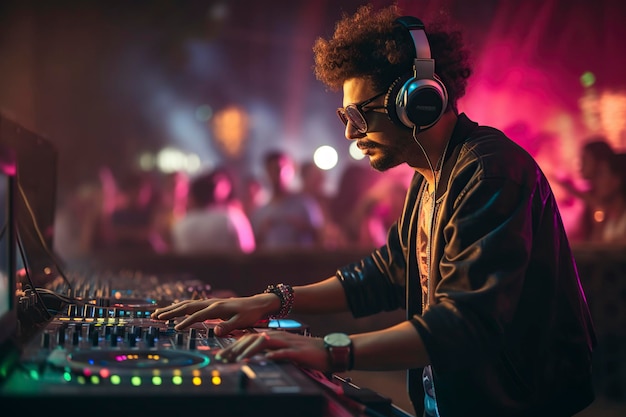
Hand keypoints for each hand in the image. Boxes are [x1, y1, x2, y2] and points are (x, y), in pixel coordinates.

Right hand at [151, 295, 275, 335]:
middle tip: (155, 317)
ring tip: (158, 313)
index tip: (175, 328)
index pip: (197, 315)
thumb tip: (215, 331)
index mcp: (217, 307)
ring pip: (187, 304)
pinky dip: (180, 307)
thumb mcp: (242, 321)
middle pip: (187, 306)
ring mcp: (210, 302)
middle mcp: (211, 303)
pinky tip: (173, 310)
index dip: (186, 322)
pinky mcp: (210, 304)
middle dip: (171, 312)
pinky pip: (192, 305)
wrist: (257, 303)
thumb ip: (228, 326)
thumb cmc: (250, 314)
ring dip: (172, 308)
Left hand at [216, 330, 328, 371]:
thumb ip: (270, 350)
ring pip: (264, 343)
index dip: (234, 345)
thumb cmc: (306, 352)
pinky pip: (281, 353)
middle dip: (235, 348)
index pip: (249, 338)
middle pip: (252, 339)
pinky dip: (271, 356)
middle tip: (223, 358)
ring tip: (237, 360)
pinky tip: (263, 361)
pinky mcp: (296, 351)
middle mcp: (278, 336)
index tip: (222, 355)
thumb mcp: (284, 349)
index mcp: (273, 335)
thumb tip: (253, 356)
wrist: (328, 349)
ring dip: (249, 351)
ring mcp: (287, 343)